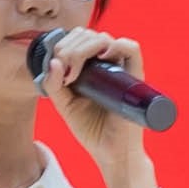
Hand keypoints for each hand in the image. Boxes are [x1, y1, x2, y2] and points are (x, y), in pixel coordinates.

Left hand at [33, 25, 156, 187]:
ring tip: (75, 75)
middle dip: (70, 48)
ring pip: (104, 38)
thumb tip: (53, 61)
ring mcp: (121, 68)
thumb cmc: (91, 129)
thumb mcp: (64, 104)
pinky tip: (100, 59)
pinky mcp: (135, 77)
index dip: (63, 45)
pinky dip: (116, 46)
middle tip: (66, 74)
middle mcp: (107, 63)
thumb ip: (54, 85)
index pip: (78, 37)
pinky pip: (131, 49)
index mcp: (90, 66)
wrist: (110, 152)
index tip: (57, 67)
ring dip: (83, 50)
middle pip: (88, 34)